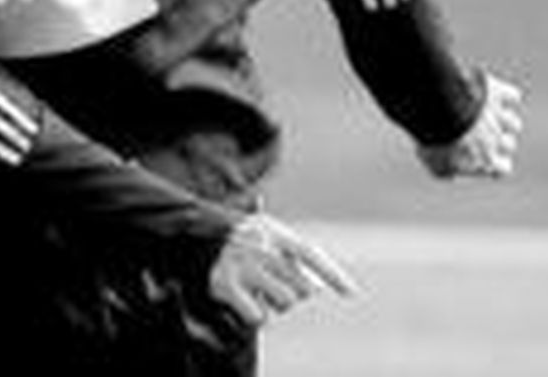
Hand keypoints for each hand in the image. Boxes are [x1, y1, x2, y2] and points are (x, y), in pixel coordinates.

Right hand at [208, 212, 356, 329]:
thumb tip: (329, 283)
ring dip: (274, 304)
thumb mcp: (265, 232)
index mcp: (274, 231)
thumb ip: (293, 253)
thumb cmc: (239, 239)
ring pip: (284, 303)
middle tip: (274, 285)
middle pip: (303, 289)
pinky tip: (244, 299)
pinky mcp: (227, 284)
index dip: (333, 275)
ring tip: (258, 290)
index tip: (352, 294)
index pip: (311, 254)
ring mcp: (244, 265)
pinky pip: (259, 316)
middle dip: (294, 293)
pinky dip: (254, 313)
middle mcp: (261, 247)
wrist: (195, 235)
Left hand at [416, 71, 523, 178]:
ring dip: (502, 120)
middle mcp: (499, 140)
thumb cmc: (440, 138)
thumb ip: (446, 171)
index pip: (503, 169)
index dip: (494, 164)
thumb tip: (452, 174)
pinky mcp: (498, 94)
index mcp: (487, 159)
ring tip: (482, 113)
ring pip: (513, 123)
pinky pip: (513, 97)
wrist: (444, 106)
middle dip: (496, 139)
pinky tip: (489, 94)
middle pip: (509, 144)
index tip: (483, 156)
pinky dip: (506, 96)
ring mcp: (501, 116)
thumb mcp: (436, 163)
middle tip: (474, 130)